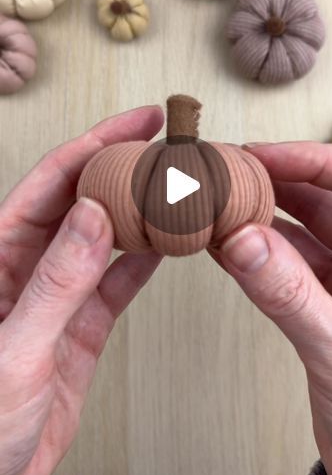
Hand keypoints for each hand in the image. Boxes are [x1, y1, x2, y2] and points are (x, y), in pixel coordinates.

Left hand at [0, 106, 163, 474]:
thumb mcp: (14, 348)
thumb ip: (55, 282)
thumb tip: (93, 216)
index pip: (50, 184)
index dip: (93, 146)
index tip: (133, 125)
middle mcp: (28, 271)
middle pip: (81, 202)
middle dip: (121, 168)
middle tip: (162, 145)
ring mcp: (57, 299)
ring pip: (104, 240)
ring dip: (138, 212)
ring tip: (172, 186)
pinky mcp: (79, 331)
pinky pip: (115, 285)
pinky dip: (143, 262)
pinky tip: (166, 243)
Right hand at [211, 141, 331, 474]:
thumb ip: (290, 296)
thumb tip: (246, 241)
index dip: (312, 161)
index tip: (265, 156)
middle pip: (327, 199)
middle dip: (278, 182)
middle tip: (232, 172)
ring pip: (302, 230)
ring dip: (260, 217)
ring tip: (220, 204)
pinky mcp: (323, 303)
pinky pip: (286, 265)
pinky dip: (254, 253)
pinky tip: (225, 243)